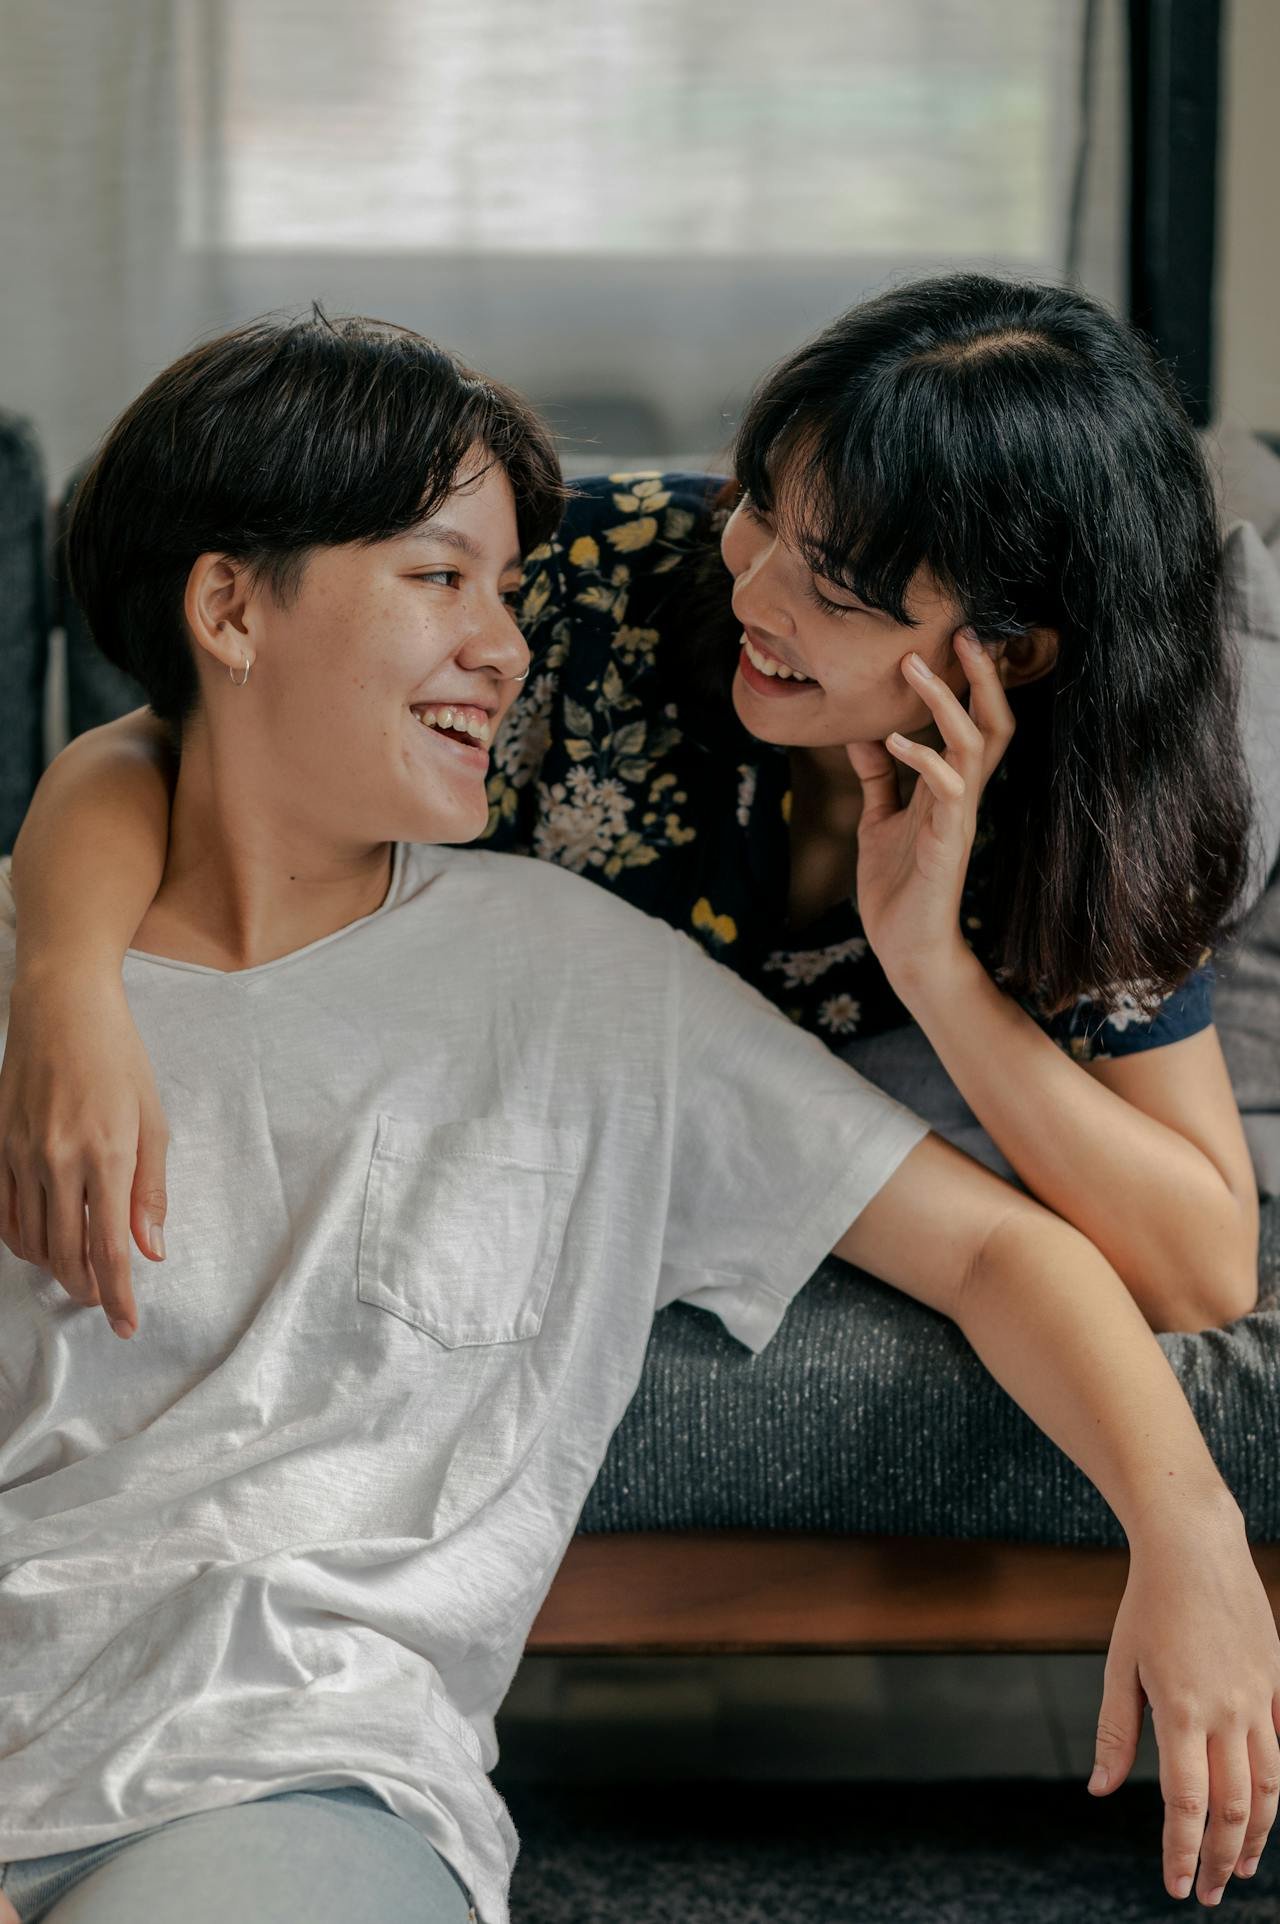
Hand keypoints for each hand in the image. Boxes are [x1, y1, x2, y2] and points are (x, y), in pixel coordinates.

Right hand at [0, 969, 167, 1335]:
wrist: (62, 1006)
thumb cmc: (117, 1057)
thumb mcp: (152, 1119)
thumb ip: (150, 1190)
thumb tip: (149, 1250)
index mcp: (107, 1154)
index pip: (109, 1248)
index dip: (118, 1295)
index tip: (127, 1325)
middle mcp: (58, 1160)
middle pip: (67, 1255)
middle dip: (88, 1289)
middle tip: (105, 1299)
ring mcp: (21, 1155)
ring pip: (31, 1241)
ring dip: (56, 1268)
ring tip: (80, 1272)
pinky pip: (4, 1215)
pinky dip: (23, 1241)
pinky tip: (42, 1243)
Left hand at [845, 629, 1013, 992]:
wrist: (905, 949)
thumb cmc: (897, 888)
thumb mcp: (878, 819)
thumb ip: (878, 777)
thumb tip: (862, 732)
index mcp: (949, 788)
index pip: (975, 722)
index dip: (972, 681)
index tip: (954, 637)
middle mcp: (962, 796)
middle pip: (993, 723)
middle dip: (982, 678)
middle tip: (964, 632)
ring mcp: (958, 819)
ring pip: (974, 747)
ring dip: (945, 704)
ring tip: (915, 668)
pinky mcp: (947, 845)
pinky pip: (947, 792)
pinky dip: (922, 760)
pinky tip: (892, 741)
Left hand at [1093, 1508, 1279, 1904]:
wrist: (1195, 1545)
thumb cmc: (1148, 1602)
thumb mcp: (1119, 1664)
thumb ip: (1116, 1732)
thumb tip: (1101, 1790)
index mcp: (1182, 1711)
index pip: (1186, 1804)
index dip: (1181, 1851)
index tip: (1175, 1886)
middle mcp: (1228, 1712)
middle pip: (1234, 1807)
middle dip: (1220, 1858)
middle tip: (1207, 1893)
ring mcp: (1259, 1698)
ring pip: (1270, 1786)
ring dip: (1257, 1835)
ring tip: (1240, 1866)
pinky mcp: (1275, 1683)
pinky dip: (1273, 1787)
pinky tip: (1260, 1807)